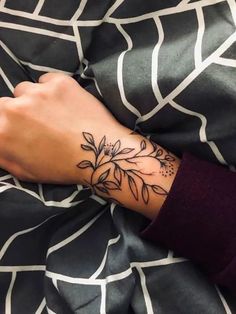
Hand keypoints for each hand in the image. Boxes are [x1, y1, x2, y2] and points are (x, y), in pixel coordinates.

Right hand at [0, 73, 128, 183]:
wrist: (100, 153)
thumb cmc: (63, 167)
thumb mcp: (25, 171)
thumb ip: (2, 154)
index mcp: (2, 132)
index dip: (6, 125)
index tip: (19, 129)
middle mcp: (14, 109)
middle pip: (6, 104)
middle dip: (18, 114)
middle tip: (38, 126)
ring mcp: (37, 92)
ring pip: (25, 90)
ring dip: (34, 100)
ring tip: (54, 115)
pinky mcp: (58, 82)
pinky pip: (46, 81)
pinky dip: (52, 90)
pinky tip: (65, 105)